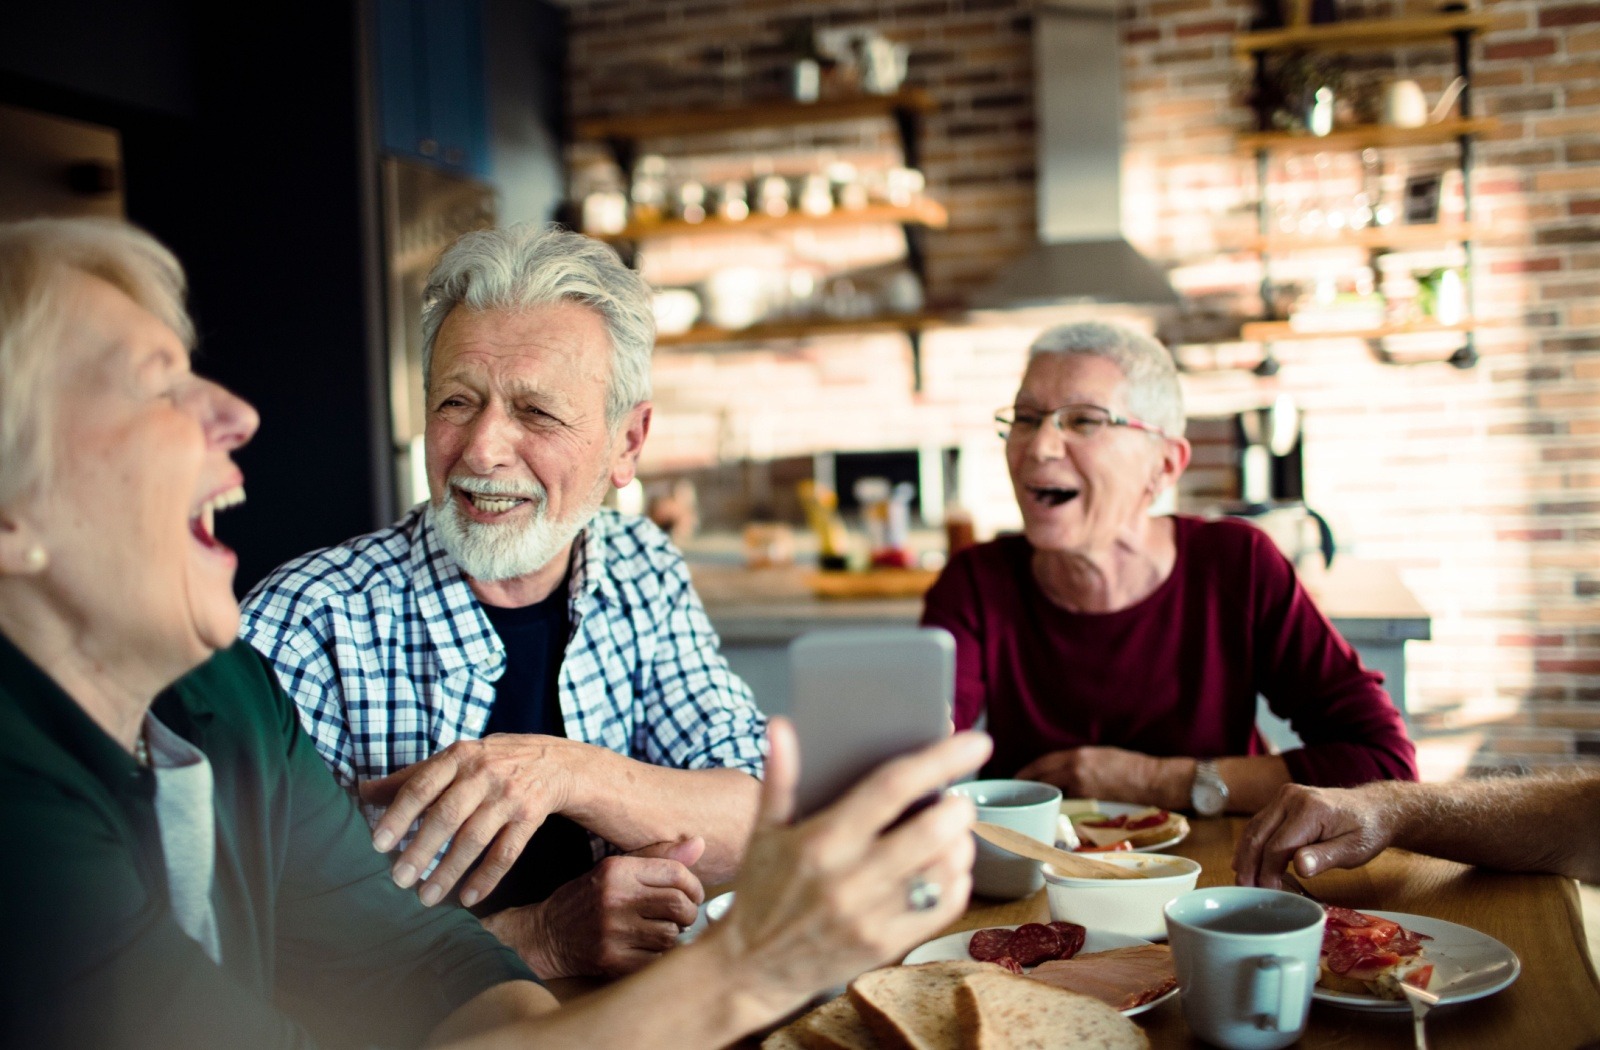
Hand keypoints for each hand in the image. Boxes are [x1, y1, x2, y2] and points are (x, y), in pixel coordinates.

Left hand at [360, 734, 584, 906]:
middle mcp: (484, 772)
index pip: (422, 785)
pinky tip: (468, 898)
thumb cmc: (490, 763)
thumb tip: (361, 793)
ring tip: (426, 897)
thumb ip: (411, 777)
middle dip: (421, 850)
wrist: (555, 761)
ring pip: (475, 837)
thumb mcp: (454, 760)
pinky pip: (506, 852)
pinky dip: (486, 877)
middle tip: (398, 879)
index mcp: (458, 756)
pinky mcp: (530, 816)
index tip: (379, 844)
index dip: (399, 815)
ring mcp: (509, 795)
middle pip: (447, 815)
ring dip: (449, 870)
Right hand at [485, 838, 707, 978]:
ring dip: (673, 936)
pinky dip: (658, 956)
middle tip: (681, 917)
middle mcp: (614, 898)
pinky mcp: (611, 960)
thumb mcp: (616, 868)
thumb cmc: (588, 899)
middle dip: (688, 913)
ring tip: (659, 931)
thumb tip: (700, 844)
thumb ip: (658, 856)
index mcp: (617, 870)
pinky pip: (656, 960)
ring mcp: (612, 931)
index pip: (676, 873)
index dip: (694, 886)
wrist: (547, 935)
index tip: (692, 895)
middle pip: (679, 905)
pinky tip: (647, 949)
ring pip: (671, 935)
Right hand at [697, 719, 991, 1018]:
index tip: (975, 742)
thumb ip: (779, 777)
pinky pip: (943, 908)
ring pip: (944, 870)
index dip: (938, 760)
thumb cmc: (762, 891)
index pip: (891, 788)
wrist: (752, 969)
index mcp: (821, 841)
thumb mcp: (764, 833)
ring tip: (953, 830)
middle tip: (956, 798)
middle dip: (958, 807)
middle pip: (931, 831)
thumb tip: (782, 727)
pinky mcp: (885, 947)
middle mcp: (849, 879)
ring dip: (961, 842)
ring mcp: (870, 917)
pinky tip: (948, 866)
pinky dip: (958, 880)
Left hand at [1016, 746, 1172, 805]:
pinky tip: (1057, 812)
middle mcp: (1075, 771)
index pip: (1042, 763)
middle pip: (1042, 779)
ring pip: (1054, 795)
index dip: (1027, 771)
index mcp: (1077, 755)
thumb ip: (1077, 761)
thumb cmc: (1129, 766)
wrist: (1152, 780)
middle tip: (1020, 794)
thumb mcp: (1099, 755)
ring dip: (1044, 799)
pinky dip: (1062, 808)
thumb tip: (1059, 771)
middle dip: (1029, 787)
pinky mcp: (1092, 805)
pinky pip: (1069, 806)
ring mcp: (1082, 789)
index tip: (1017, 778)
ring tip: (1036, 804)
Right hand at [1233, 783, 1398, 888]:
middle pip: (1259, 835)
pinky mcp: (1282, 801)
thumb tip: (1300, 868)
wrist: (1374, 808)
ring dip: (1244, 855)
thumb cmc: (1367, 831)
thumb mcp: (1353, 850)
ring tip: (1241, 879)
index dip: (1268, 872)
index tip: (1268, 893)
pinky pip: (1260, 823)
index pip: (1278, 845)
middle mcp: (1291, 798)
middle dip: (1248, 865)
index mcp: (1310, 809)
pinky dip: (1251, 843)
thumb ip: (1325, 857)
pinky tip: (1245, 860)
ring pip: (1254, 828)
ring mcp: (1284, 797)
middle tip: (1243, 890)